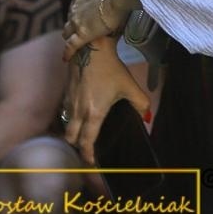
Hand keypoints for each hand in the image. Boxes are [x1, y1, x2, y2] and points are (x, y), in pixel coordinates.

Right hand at [62, 36, 150, 165]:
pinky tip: (80, 116)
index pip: (87, 141)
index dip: (88, 154)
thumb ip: (140, 103)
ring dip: (73, 134)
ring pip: (67, 126)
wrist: (91, 51)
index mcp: (94, 114)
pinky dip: (71, 120)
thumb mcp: (130, 86)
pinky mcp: (66, 95)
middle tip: (87, 149)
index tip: (91, 162)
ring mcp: (69, 103)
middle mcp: (78, 112)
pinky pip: (66, 113)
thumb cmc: (111, 70)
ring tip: (83, 135)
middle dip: (78, 146)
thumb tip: (147, 117)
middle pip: (71, 138)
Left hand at [63, 0, 135, 55]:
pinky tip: (66, 59)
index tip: (83, 16)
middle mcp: (75, 9)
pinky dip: (67, 53)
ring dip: (70, 36)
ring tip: (74, 43)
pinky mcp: (82, 35)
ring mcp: (77, 23)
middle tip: (81, 29)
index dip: (78, 12)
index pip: (75, 7)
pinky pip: (70, 46)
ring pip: (67, 32)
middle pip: (69, 19)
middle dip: (73, 24)